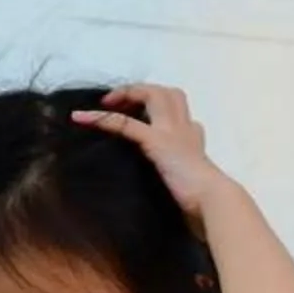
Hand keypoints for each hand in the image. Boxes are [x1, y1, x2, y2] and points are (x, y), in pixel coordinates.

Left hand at [71, 84, 235, 222]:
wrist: (212, 202)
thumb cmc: (203, 201)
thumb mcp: (188, 183)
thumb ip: (177, 175)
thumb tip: (167, 186)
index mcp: (191, 138)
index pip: (177, 110)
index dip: (156, 106)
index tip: (136, 113)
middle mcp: (184, 128)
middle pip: (168, 93)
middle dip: (143, 91)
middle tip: (119, 102)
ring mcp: (171, 131)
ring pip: (153, 93)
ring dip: (127, 92)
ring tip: (104, 102)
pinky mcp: (157, 141)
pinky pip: (125, 123)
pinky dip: (101, 118)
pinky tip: (81, 118)